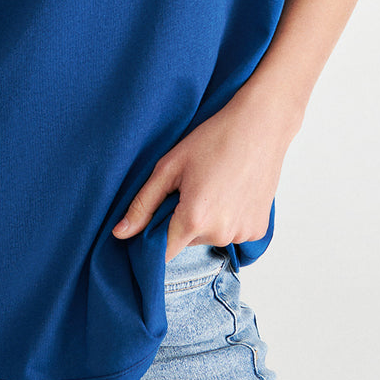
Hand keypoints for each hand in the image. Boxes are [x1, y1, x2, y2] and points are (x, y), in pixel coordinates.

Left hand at [111, 92, 296, 260]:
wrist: (260, 125)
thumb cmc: (212, 139)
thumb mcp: (169, 166)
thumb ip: (143, 203)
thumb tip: (119, 233)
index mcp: (194, 219)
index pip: (163, 253)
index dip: (154, 239)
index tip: (155, 217)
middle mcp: (220, 234)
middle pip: (186, 240)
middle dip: (181, 219)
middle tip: (190, 185)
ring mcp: (243, 235)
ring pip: (210, 236)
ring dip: (205, 219)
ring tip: (213, 184)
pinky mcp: (258, 231)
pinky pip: (232, 232)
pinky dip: (228, 218)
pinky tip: (231, 191)